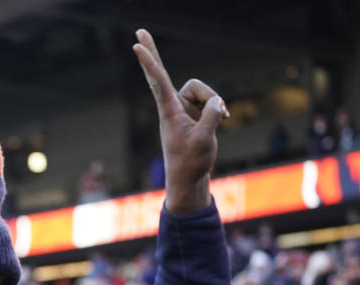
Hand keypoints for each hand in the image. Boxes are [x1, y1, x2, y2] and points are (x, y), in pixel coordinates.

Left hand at [133, 29, 228, 213]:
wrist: (190, 179)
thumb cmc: (192, 162)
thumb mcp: (205, 139)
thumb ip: (212, 115)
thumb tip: (216, 101)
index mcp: (169, 112)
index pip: (158, 81)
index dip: (150, 63)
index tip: (135, 46)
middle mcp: (174, 106)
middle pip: (163, 73)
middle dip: (152, 53)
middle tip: (139, 31)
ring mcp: (184, 108)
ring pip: (204, 90)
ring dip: (215, 103)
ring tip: (219, 121)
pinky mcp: (194, 113)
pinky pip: (211, 100)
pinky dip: (219, 109)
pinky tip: (224, 120)